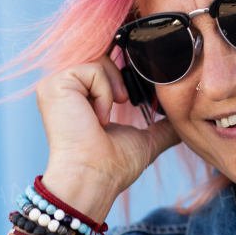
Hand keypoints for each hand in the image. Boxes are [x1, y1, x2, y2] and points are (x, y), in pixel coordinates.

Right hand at [36, 56, 180, 219]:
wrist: (94, 177)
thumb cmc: (112, 166)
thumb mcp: (142, 139)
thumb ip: (160, 127)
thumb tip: (181, 122)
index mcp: (79, 97)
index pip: (104, 67)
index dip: (124, 73)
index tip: (134, 91)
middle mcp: (64, 89)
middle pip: (104, 58)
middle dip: (122, 81)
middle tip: (122, 105)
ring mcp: (55, 85)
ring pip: (100, 61)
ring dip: (114, 89)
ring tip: (106, 117)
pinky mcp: (54, 85)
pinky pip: (92, 69)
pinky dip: (104, 93)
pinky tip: (97, 117)